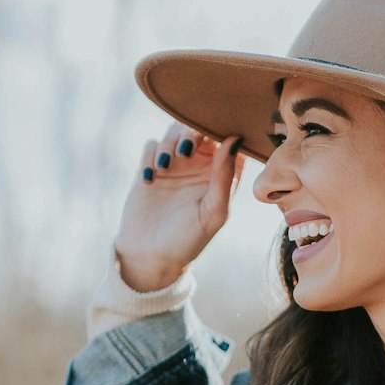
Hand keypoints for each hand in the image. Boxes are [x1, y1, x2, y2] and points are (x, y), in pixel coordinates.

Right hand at [113, 121, 245, 292]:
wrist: (150, 256)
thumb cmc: (189, 240)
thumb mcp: (213, 212)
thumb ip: (225, 176)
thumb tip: (234, 139)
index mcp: (222, 174)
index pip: (229, 139)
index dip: (224, 129)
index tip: (215, 138)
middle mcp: (199, 165)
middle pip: (199, 128)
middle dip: (191, 131)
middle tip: (185, 150)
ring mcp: (174, 165)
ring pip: (173, 131)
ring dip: (169, 142)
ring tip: (165, 166)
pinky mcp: (150, 168)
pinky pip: (151, 145)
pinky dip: (150, 156)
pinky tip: (151, 181)